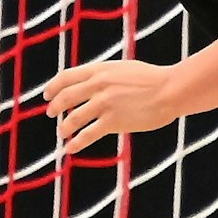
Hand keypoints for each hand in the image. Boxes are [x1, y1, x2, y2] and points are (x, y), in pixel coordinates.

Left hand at [44, 59, 179, 150]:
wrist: (170, 90)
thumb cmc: (152, 80)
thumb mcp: (124, 69)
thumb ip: (105, 74)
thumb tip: (91, 82)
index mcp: (100, 70)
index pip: (66, 77)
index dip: (53, 87)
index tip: (47, 95)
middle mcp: (99, 85)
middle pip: (65, 97)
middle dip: (54, 107)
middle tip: (52, 114)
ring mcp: (105, 103)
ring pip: (73, 118)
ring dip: (64, 127)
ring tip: (62, 133)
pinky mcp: (113, 121)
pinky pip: (87, 134)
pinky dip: (76, 143)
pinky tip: (71, 148)